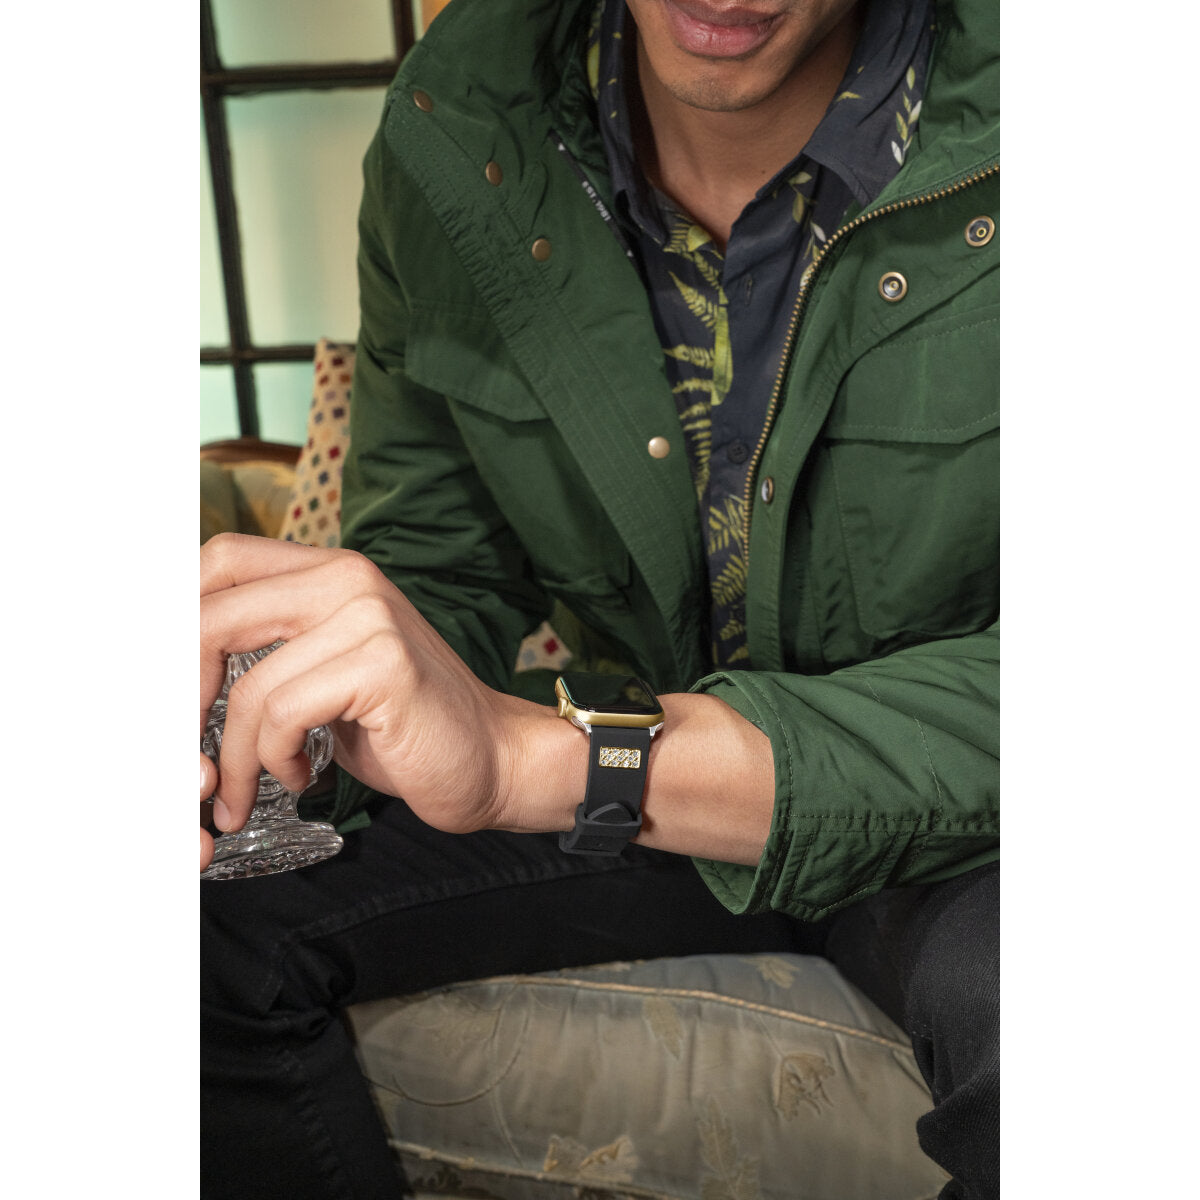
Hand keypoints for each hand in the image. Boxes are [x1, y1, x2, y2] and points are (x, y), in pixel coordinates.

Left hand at [200, 533, 555, 853]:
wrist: (494, 760)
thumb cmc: (402, 725)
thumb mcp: (325, 670)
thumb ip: (268, 648)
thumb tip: (172, 668)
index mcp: (332, 571)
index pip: (219, 560)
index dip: (173, 622)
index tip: (168, 691)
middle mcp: (349, 579)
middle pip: (210, 617)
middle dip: (179, 700)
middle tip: (184, 752)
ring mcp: (369, 618)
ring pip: (247, 687)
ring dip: (234, 758)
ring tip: (244, 790)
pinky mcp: (384, 667)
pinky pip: (285, 717)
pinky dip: (275, 763)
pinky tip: (301, 777)